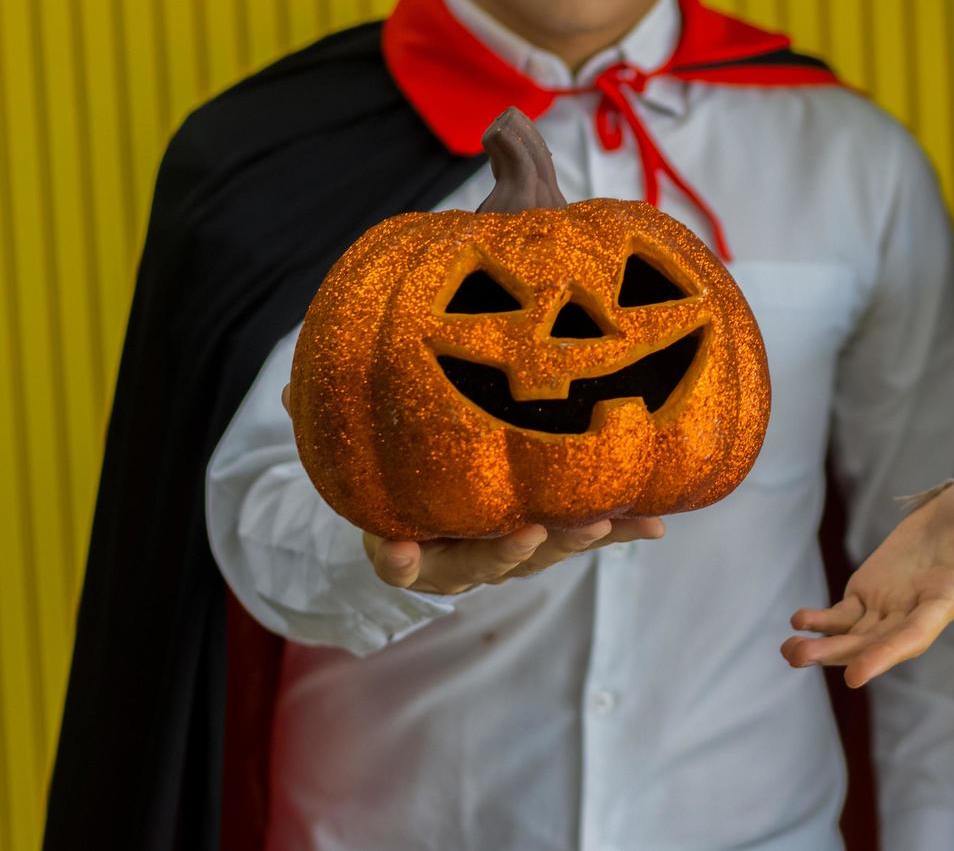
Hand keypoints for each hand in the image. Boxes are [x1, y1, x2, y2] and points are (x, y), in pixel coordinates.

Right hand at [280, 385, 663, 593]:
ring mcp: (509, 551)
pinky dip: (621, 529)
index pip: (395, 558)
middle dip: (506, 552)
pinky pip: (587, 535)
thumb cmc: (399, 471)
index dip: (395, 557)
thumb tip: (292, 391)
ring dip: (574, 541)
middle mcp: (461, 556)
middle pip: (482, 565)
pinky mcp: (554, 535)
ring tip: (602, 523)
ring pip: (542, 554)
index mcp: (408, 539)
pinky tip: (656, 523)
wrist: (437, 507)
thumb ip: (330, 425)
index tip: (393, 551)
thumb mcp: (361, 453)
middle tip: (526, 536)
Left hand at [781, 475, 953, 686]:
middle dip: (838, 654)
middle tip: (798, 657)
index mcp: (948, 600)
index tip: (855, 675)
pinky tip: (798, 621)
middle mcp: (917, 611)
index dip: (886, 655)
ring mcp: (893, 603)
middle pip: (875, 642)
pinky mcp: (874, 589)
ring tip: (788, 649)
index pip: (915, 635)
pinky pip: (844, 614)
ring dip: (823, 645)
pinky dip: (822, 621)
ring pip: (854, 634)